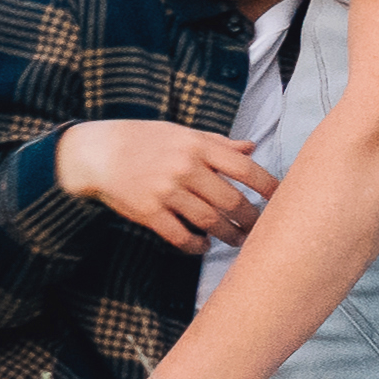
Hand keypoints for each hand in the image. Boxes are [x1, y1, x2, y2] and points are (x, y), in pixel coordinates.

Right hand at [56, 117, 271, 246]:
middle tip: (260, 229)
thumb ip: (218, 143)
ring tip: (237, 241)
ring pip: (210, 222)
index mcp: (198, 146)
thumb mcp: (182, 132)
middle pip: (232, 201)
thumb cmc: (143, 140)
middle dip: (251, 219)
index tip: (283, 200)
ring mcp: (167, 192)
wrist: (96, 153)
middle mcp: (186, 168)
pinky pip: (180, 236)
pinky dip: (196, 245)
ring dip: (228, 236)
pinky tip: (203, 246)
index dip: (268, 187)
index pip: (244, 169)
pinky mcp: (149, 213)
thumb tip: (252, 147)